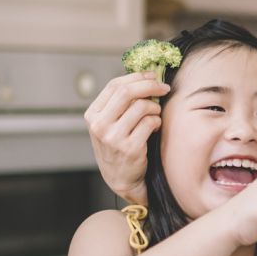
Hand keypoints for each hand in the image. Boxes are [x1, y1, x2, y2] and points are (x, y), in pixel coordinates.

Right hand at [84, 72, 167, 205]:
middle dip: (150, 86)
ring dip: (155, 108)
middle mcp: (99, 125)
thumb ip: (119, 103)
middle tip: (164, 88)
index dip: (137, 77)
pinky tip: (154, 128)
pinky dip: (157, 122)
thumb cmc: (118, 146)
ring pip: (141, 107)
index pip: (114, 86)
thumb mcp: (109, 124)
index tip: (152, 76)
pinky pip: (150, 122)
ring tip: (155, 115)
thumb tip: (145, 76)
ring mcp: (113, 137)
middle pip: (127, 92)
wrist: (120, 178)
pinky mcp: (130, 148)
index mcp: (92, 115)